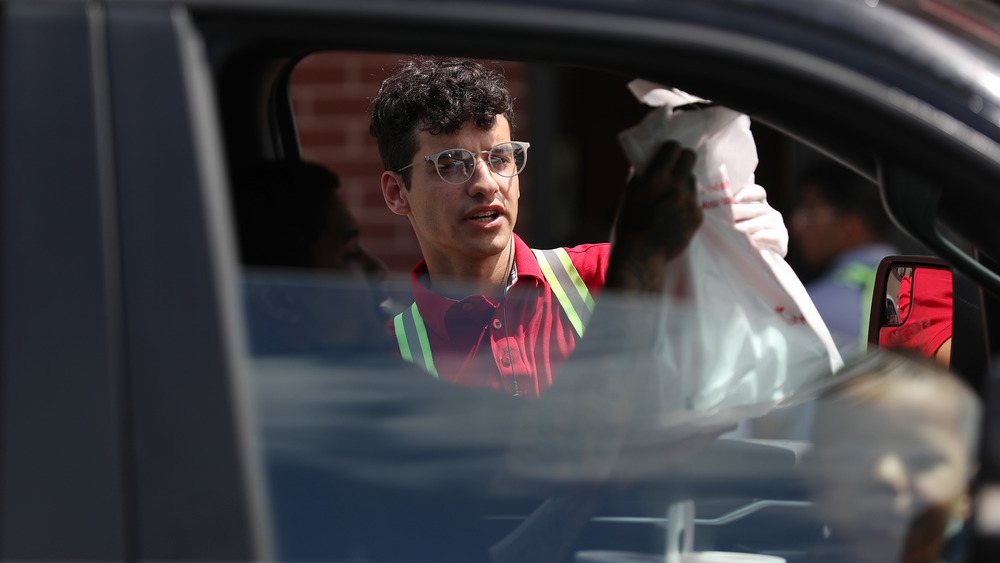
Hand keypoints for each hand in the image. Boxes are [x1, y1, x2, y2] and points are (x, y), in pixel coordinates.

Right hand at [607, 141, 701, 292]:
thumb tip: (645, 163)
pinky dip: (686, 202)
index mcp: (656, 178)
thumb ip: (638, 176)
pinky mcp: (698, 216)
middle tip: (676, 167)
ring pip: (693, 180)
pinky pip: (695, 200)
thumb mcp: (627, 196)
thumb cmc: (628, 225)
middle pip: (690, 157)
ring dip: (684, 182)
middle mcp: (676, 186)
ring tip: (672, 196)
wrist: (641, 256)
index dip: (670, 148)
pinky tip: (675, 214)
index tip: (667, 153)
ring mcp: (690, 202)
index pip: (673, 148)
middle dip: (683, 159)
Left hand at [732, 183, 787, 256]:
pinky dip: (761, 238)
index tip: (734, 199)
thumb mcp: (739, 219)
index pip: (757, 192)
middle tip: (726, 218)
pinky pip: (773, 237)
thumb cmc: (745, 235)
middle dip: (740, 212)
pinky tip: (750, 241)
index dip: (747, 193)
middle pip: (757, 209)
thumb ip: (735, 204)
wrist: (760, 258)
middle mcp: (770, 213)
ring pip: (763, 223)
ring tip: (733, 231)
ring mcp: (778, 227)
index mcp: (760, 204)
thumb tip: (735, 183)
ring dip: (746, 227)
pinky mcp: (782, 242)